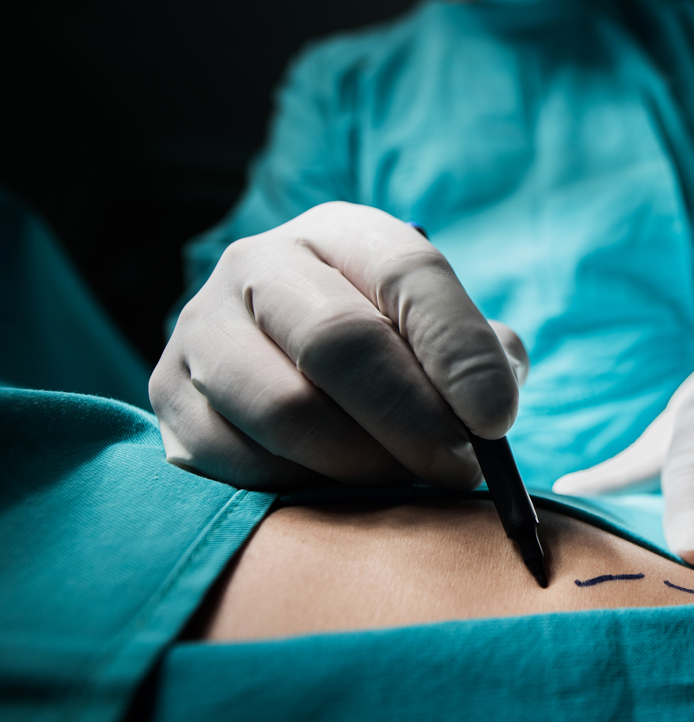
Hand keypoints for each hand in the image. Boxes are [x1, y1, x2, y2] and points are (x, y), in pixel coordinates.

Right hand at [151, 202, 526, 489]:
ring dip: (360, 463)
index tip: (497, 419)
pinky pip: (238, 461)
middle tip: (456, 469)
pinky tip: (334, 486)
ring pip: (285, 410)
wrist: (278, 361)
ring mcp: (203, 325)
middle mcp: (260, 263)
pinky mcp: (168, 393)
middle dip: (412, 419)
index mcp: (342, 233)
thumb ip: (480, 356)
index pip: (408, 274)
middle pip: (339, 342)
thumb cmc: (388, 349)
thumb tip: (488, 407)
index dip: (459, 351)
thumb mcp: (438, 331)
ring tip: (402, 478)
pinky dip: (301, 488)